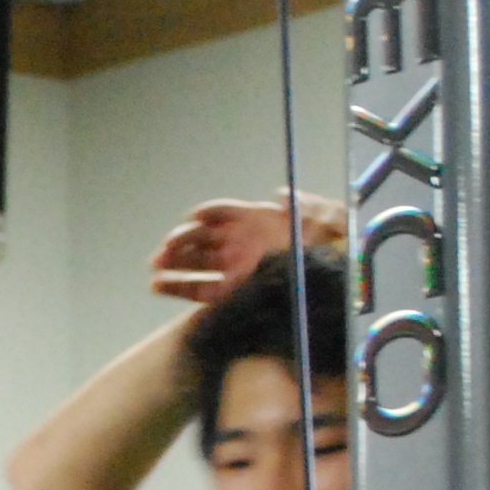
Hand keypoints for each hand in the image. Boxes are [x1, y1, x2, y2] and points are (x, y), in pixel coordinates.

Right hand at [147, 192, 350, 303]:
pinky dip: (176, 287)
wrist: (334, 285)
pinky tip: (158, 286)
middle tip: (164, 250)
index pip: (224, 213)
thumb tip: (279, 195)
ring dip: (172, 263)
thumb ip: (306, 205)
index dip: (208, 213)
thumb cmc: (331, 251)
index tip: (195, 217)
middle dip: (180, 241)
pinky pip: (197, 290)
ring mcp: (232, 269)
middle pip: (202, 238)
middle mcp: (241, 244)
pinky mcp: (228, 295)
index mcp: (257, 222)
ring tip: (155, 268)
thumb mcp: (325, 219)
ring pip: (194, 262)